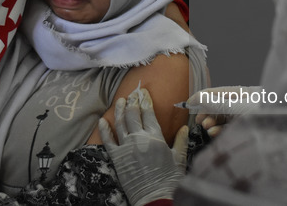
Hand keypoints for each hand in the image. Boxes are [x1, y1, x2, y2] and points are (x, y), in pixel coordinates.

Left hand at [99, 88, 186, 205]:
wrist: (155, 197)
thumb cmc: (169, 179)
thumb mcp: (179, 158)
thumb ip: (180, 140)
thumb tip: (184, 127)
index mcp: (155, 136)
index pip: (148, 112)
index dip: (145, 100)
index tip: (143, 92)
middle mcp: (139, 138)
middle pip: (133, 114)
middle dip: (132, 101)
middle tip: (132, 93)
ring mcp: (126, 147)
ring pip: (120, 122)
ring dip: (119, 109)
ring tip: (119, 100)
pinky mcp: (116, 157)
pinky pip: (108, 140)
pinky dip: (104, 129)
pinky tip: (102, 120)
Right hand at [186, 86, 262, 137]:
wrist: (281, 126)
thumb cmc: (260, 110)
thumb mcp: (236, 106)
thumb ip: (216, 103)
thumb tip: (199, 99)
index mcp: (237, 93)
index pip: (214, 93)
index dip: (200, 97)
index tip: (188, 104)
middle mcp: (238, 103)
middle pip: (216, 106)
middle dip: (206, 113)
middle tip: (199, 121)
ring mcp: (241, 116)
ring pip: (221, 119)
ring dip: (211, 123)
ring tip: (206, 127)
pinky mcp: (243, 128)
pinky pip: (228, 128)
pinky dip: (219, 130)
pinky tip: (214, 133)